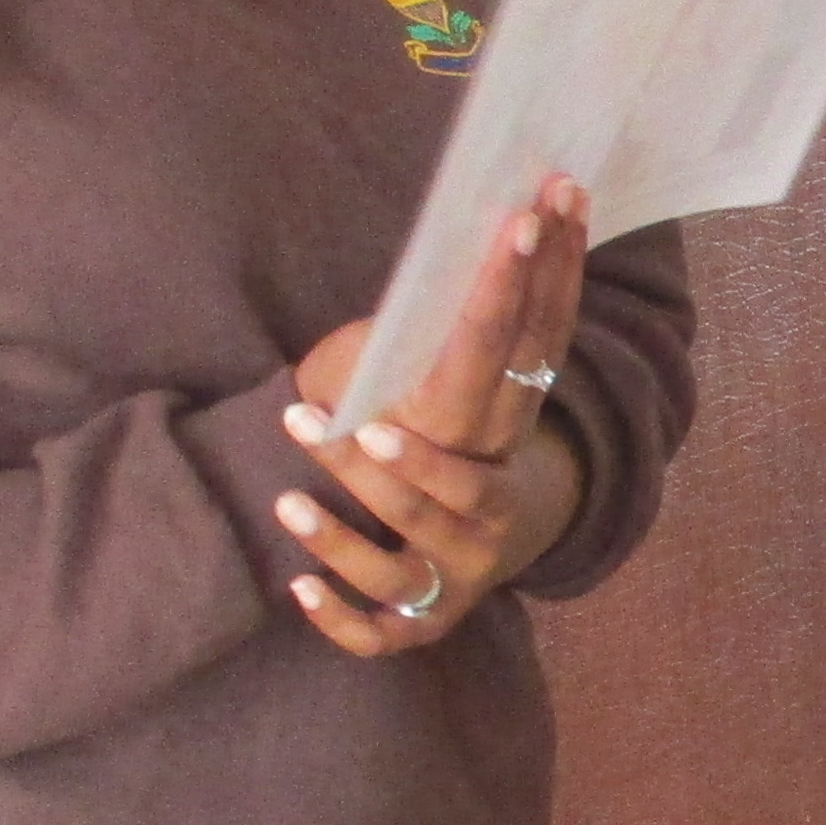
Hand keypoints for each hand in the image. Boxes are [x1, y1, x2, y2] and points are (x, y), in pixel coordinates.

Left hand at [282, 182, 591, 657]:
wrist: (492, 544)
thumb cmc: (452, 436)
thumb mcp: (454, 374)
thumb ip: (457, 312)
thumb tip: (470, 197)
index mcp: (505, 426)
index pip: (527, 345)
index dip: (535, 279)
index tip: (523, 216)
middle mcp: (494, 501)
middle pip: (467, 485)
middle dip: (416, 462)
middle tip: (357, 422)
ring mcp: (462, 566)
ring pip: (419, 546)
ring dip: (355, 519)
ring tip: (290, 482)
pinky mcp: (424, 617)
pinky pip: (384, 627)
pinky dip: (342, 612)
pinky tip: (294, 587)